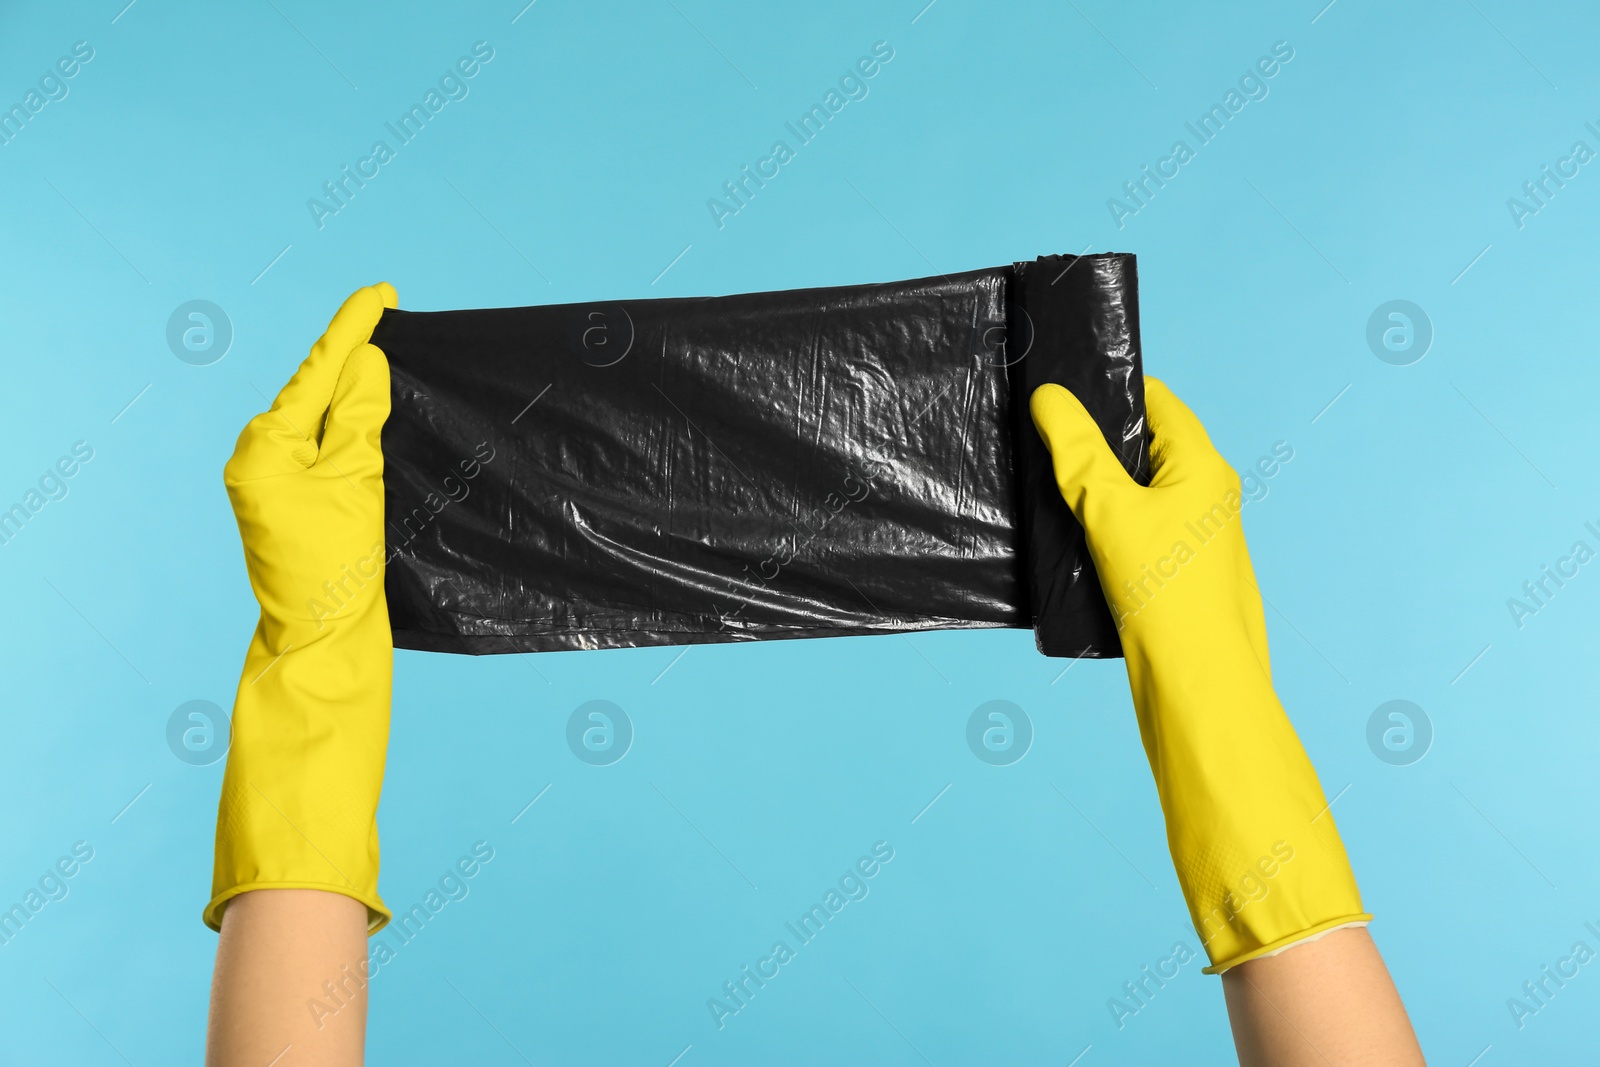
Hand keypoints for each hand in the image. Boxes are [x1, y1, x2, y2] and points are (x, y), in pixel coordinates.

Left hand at [205, 283, 397, 932]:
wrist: (322, 639)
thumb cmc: (337, 567)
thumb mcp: (357, 480)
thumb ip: (359, 415)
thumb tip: (364, 361)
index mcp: (265, 446)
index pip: (318, 371)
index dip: (352, 329)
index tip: (382, 293)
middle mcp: (257, 457)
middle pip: (313, 389)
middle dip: (351, 357)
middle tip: (392, 320)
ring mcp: (269, 480)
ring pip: (319, 418)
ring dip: (352, 393)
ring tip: (388, 361)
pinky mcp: (290, 500)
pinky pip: (322, 446)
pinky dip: (348, 427)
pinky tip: (373, 415)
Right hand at [1031, 378, 1367, 971]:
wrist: (1198, 691)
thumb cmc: (1167, 596)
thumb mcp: (1109, 511)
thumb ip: (1077, 451)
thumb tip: (1050, 397)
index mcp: (1204, 468)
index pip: (1157, 402)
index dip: (1108, 391)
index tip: (1059, 393)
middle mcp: (1207, 499)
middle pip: (1143, 449)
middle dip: (1094, 446)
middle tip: (1040, 443)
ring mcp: (1194, 541)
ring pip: (1135, 496)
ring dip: (1095, 494)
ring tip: (1046, 493)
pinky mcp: (1176, 579)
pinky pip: (1134, 536)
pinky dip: (1102, 532)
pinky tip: (1067, 545)